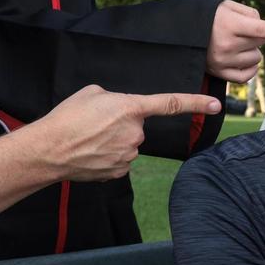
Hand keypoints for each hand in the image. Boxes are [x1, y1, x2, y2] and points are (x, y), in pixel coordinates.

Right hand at [37, 85, 221, 180]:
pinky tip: (90, 154)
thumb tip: (120, 111)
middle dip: (121, 125)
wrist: (48, 150)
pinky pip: (120, 159)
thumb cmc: (67, 118)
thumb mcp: (92, 93)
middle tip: (95, 124)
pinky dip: (107, 156)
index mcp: (130, 108)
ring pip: (128, 144)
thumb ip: (115, 99)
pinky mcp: (119, 171)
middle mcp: (135, 133)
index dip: (196, 103)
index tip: (216, 106)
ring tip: (88, 139)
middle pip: (137, 127)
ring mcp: (128, 154)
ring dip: (113, 141)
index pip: (170, 104)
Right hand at [207, 1, 264, 82]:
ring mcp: (223, 61)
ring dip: (251, 51)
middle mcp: (228, 44)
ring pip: (256, 58)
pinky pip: (247, 76)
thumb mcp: (227, 6)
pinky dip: (250, 68)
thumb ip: (250, 13)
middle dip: (256, 35)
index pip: (263, 29)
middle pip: (261, 42)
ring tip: (234, 43)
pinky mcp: (220, 73)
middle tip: (238, 30)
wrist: (182, 32)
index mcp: (231, 25)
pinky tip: (242, 60)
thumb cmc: (209, 16)